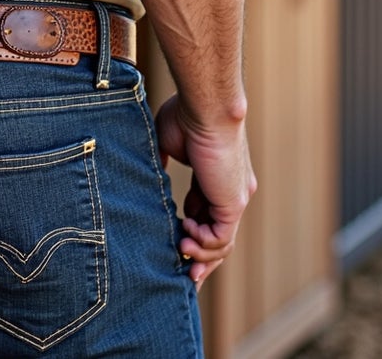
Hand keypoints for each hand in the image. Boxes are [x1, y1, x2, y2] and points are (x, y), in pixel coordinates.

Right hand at [155, 94, 255, 288]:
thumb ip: (161, 161)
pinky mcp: (234, 203)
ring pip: (221, 242)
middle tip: (184, 274)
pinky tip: (185, 234)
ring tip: (179, 251)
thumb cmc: (185, 115)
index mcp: (215, 177)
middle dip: (199, 256)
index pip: (206, 215)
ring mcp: (234, 198)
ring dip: (199, 253)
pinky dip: (203, 244)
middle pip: (217, 235)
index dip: (190, 231)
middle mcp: (230, 190)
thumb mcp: (166, 142)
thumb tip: (147, 174)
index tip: (173, 242)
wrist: (205, 107)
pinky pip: (221, 239)